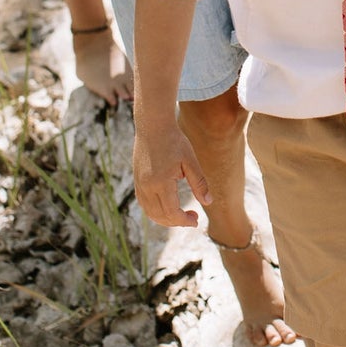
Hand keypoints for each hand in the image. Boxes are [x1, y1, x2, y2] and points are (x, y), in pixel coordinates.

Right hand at [133, 108, 211, 228]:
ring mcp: (140, 184)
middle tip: (192, 218)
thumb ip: (199, 183)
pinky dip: (155, 211)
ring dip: (165, 219)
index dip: (184, 220)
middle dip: (176, 222)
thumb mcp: (190, 161)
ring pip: (150, 212)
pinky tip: (167, 207)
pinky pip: (144, 204)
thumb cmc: (174, 140)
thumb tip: (208, 203)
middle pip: (160, 216)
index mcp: (161, 182)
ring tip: (181, 214)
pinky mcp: (137, 180)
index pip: (171, 212)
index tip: (195, 220)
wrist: (153, 125)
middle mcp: (147, 186)